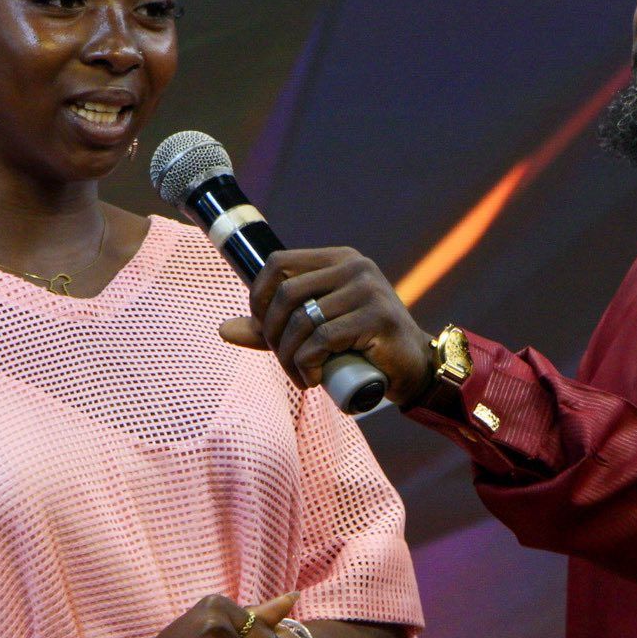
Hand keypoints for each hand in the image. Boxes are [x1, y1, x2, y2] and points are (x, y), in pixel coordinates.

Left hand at [218, 247, 434, 404]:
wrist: (413, 368)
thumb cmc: (360, 348)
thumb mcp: (314, 332)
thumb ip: (274, 329)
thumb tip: (223, 330)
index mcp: (338, 259)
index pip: (278, 263)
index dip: (258, 297)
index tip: (264, 330)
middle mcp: (354, 267)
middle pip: (286, 294)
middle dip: (273, 334)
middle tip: (284, 361)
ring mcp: (369, 290)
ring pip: (303, 320)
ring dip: (291, 357)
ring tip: (301, 376)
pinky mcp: (378, 318)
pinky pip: (323, 339)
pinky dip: (307, 364)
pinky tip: (314, 378)